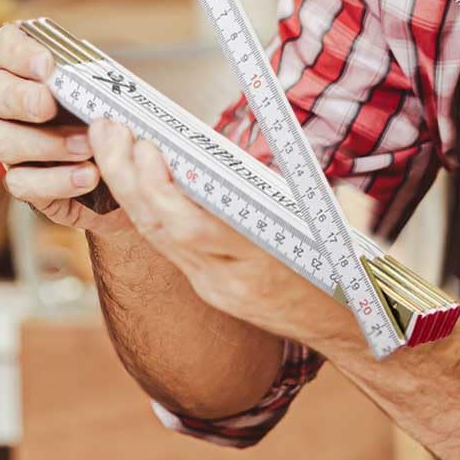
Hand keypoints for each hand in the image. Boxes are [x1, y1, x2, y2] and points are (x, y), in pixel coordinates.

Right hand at [0, 23, 130, 235]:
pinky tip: (87, 176)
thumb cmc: (115, 120)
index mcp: (28, 70)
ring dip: (45, 143)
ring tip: (86, 147)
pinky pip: (20, 182)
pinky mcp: (23, 181)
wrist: (130, 173)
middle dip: (21, 98)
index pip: (3, 46)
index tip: (46, 64)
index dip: (17, 51)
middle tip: (48, 106)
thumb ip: (103, 83)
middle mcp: (10, 104)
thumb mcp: (115, 94)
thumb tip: (110, 85)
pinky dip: (55, 180)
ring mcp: (12, 143)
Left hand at [87, 118, 355, 350]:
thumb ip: (339, 205)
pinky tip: (134, 172)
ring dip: (126, 185)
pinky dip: (147, 204)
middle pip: (158, 227)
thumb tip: (334, 174)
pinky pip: (166, 243)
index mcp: (258, 266)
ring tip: (110, 139)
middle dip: (125, 174)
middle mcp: (225, 280)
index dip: (162, 189)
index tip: (148, 145)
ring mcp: (212, 285)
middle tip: (106, 128)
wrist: (347, 332)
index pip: (193, 231)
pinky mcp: (208, 286)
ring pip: (154, 234)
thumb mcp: (351, 238)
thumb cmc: (353, 283)